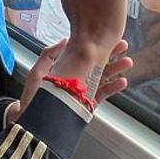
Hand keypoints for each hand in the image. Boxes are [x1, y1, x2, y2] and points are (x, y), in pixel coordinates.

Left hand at [14, 38, 131, 119]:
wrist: (32, 121)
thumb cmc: (32, 97)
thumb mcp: (37, 73)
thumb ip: (49, 55)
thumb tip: (64, 39)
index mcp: (66, 68)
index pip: (85, 54)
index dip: (96, 45)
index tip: (106, 36)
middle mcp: (77, 78)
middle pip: (97, 64)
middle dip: (111, 54)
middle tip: (123, 45)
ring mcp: (83, 91)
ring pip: (103, 78)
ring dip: (115, 70)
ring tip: (126, 62)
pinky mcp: (87, 105)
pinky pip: (102, 95)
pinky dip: (113, 88)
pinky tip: (121, 81)